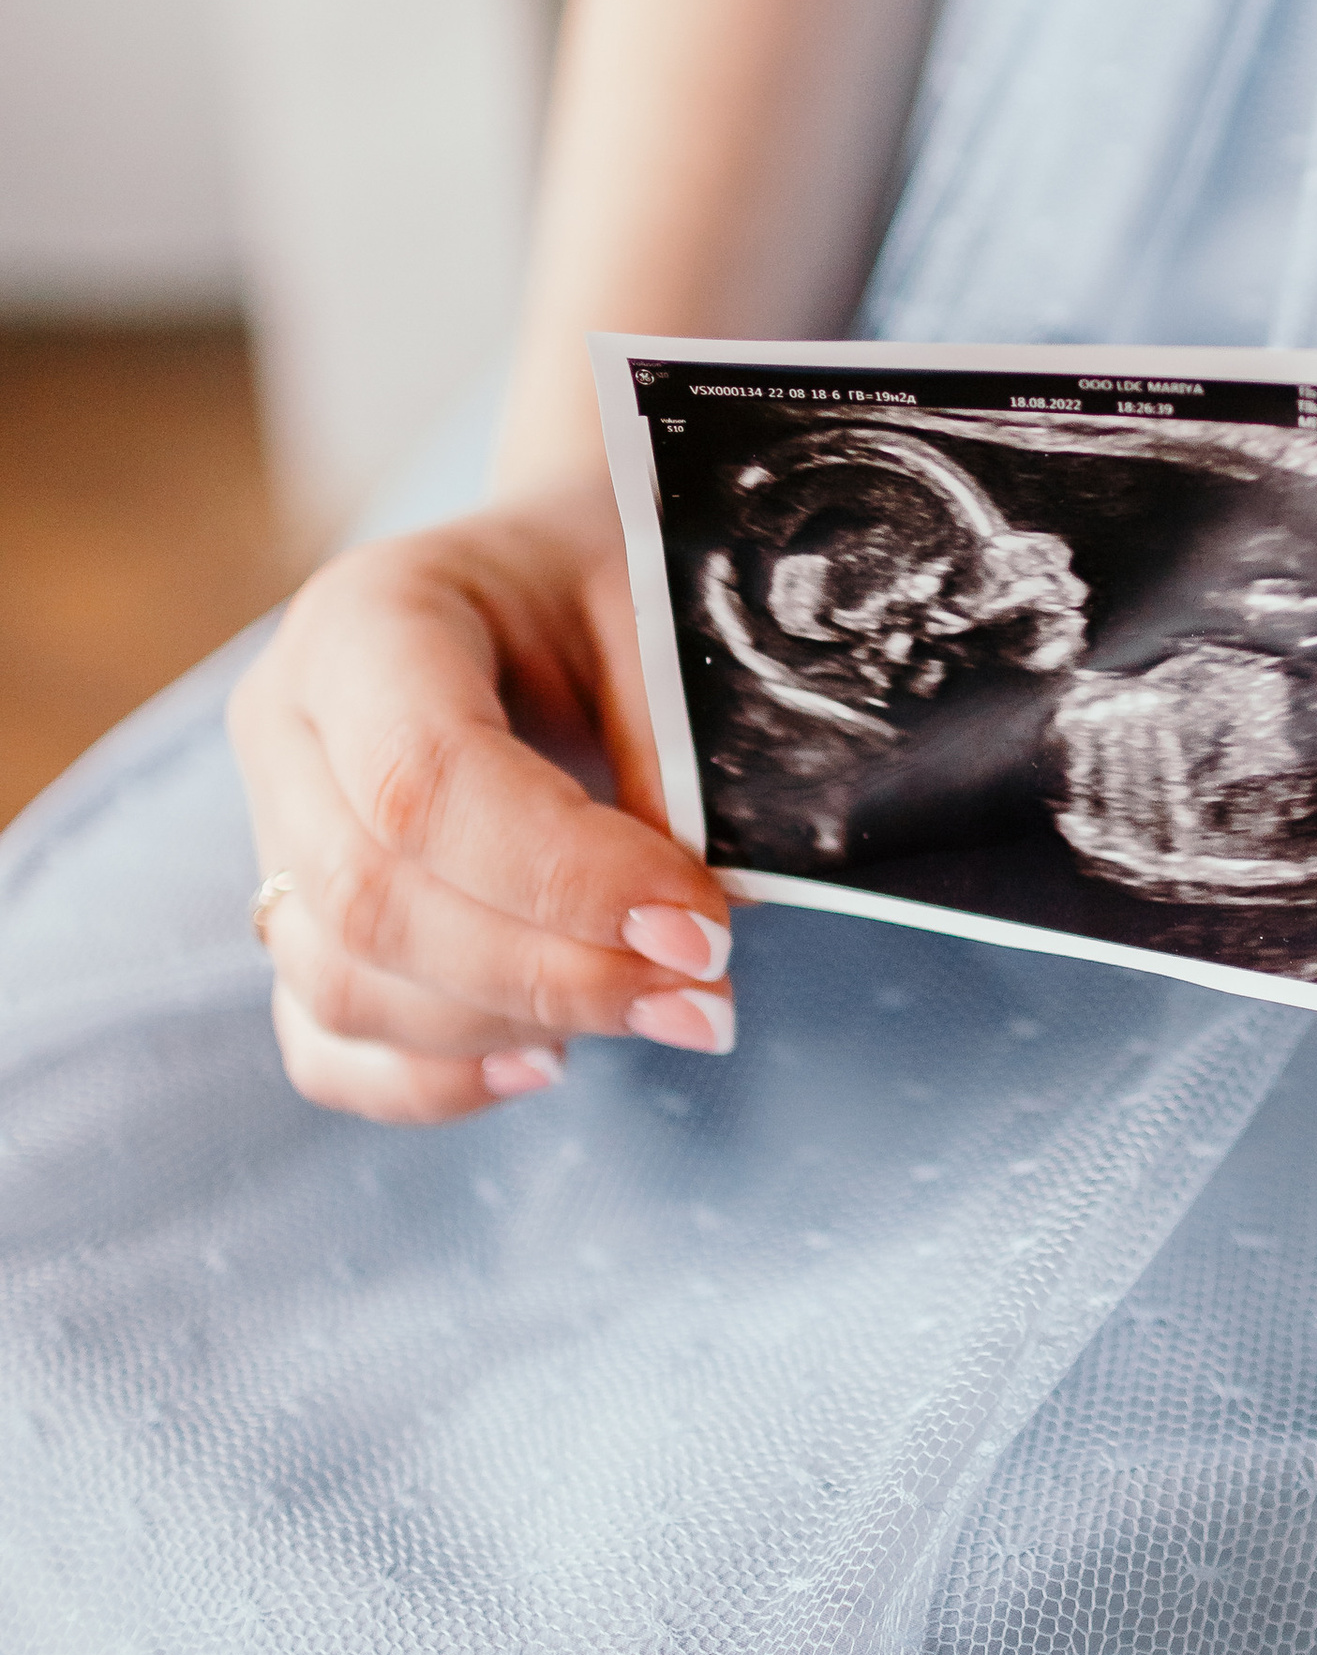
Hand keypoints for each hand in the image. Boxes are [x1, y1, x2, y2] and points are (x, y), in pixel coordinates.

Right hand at [228, 481, 734, 1120]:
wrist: (554, 572)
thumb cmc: (613, 581)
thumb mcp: (657, 618)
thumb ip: (666, 757)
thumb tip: (691, 930)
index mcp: (366, 617)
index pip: (424, 780)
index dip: (567, 878)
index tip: (701, 925)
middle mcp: (289, 722)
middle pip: (373, 900)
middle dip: (555, 973)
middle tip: (706, 992)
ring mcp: (272, 826)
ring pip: (343, 986)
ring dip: (513, 1026)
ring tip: (664, 1011)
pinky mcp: (297, 916)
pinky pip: (324, 1043)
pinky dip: (433, 1082)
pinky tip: (548, 1062)